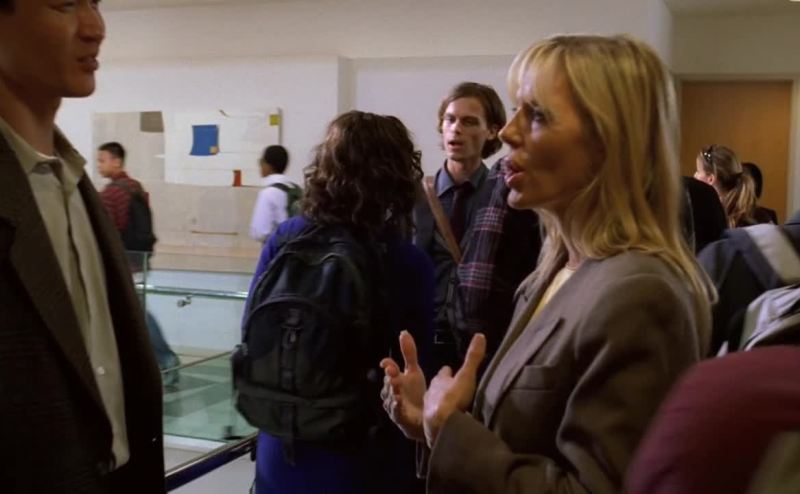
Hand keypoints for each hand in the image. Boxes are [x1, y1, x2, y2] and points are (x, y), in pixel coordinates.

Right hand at [380, 330, 426, 440]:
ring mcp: (393, 405)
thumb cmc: (416, 393)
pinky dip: (395, 406)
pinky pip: (395, 411)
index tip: (387, 363)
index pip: (388, 369)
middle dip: (390, 377)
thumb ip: (408, 353)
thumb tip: (403, 332)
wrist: (423, 418)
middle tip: (394, 373)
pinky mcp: (399, 417)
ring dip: (392, 390)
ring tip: (396, 385)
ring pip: (389, 396)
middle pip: (387, 382)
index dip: (388, 365)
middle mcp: (391, 391)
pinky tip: (398, 401)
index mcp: (394, 379)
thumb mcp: (414, 371)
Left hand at [423, 333, 485, 447]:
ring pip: (435, 401)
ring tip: (449, 405)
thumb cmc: (454, 397)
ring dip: (441, 402)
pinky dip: (441, 418)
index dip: (448, 372)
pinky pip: (437, 418)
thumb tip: (480, 335)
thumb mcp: (466, 375)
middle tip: (451, 388)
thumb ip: (473, 358)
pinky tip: (447, 421)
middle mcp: (432, 392)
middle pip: (437, 387)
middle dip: (443, 387)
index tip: (450, 370)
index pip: (444, 372)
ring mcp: (430, 408)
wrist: (441, 424)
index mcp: (440, 380)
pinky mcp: (431, 424)